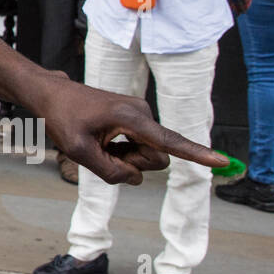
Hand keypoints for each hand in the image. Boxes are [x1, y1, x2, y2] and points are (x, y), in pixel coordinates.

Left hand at [34, 76, 226, 183]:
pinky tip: (102, 140)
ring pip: (147, 156)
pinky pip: (138, 148)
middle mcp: (142, 114)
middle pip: (156, 159)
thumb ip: (110, 172)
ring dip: (125, 158)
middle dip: (132, 164)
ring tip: (99, 143)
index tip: (221, 161)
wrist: (51, 95)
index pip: (170, 142)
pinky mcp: (135, 120)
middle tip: (100, 151)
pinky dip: (121, 151)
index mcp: (131, 118)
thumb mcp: (80, 152)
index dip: (196, 154)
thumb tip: (136, 178)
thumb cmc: (62, 118)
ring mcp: (140, 116)